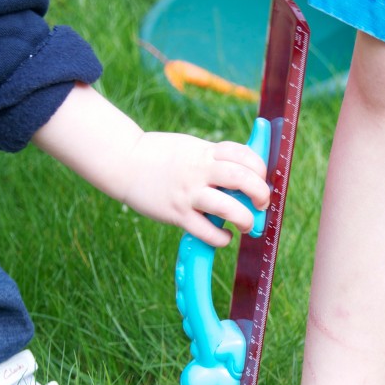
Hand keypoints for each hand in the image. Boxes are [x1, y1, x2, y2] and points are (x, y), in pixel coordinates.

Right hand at [33, 83, 269, 245]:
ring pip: (229, 207)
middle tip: (261, 203)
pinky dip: (222, 237)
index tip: (262, 178)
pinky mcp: (177, 213)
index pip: (244, 155)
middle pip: (243, 178)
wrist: (123, 161)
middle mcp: (199, 170)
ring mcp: (189, 193)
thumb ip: (214, 158)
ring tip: (246, 224)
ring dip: (245, 218)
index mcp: (206, 151)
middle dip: (261, 193)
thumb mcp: (191, 147)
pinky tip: (223, 236)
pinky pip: (207, 231)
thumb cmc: (160, 156)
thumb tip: (244, 173)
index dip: (260, 168)